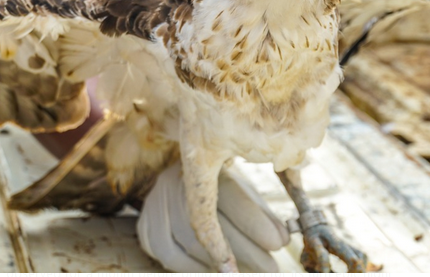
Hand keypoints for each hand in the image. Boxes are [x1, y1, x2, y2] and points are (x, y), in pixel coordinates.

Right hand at [137, 162, 289, 271]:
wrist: (176, 178)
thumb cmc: (218, 186)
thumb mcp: (240, 190)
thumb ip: (259, 213)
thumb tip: (283, 239)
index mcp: (201, 163)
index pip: (229, 195)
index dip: (254, 223)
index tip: (280, 244)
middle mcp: (174, 181)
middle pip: (208, 223)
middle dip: (244, 251)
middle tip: (270, 268)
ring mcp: (156, 203)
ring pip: (185, 241)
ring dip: (216, 264)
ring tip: (242, 273)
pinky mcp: (146, 225)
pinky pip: (166, 253)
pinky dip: (191, 267)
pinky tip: (212, 271)